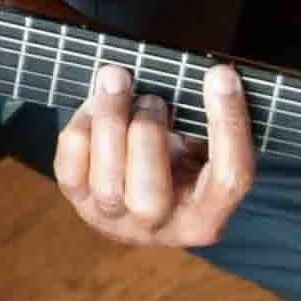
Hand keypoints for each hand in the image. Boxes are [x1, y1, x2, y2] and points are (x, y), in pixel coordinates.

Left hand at [54, 60, 254, 247]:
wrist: (138, 181)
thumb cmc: (179, 153)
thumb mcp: (205, 143)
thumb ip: (207, 118)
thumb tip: (210, 75)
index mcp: (207, 217)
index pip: (230, 179)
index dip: (228, 123)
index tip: (220, 74)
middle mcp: (161, 227)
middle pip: (151, 196)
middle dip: (147, 134)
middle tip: (152, 97)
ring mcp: (114, 220)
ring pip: (107, 186)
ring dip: (111, 123)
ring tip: (118, 83)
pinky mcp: (79, 202)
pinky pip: (70, 169)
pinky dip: (81, 128)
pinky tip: (95, 103)